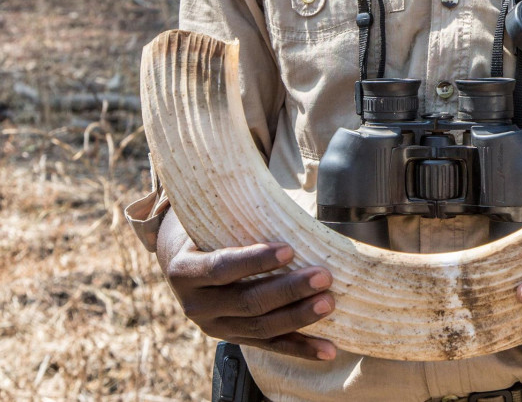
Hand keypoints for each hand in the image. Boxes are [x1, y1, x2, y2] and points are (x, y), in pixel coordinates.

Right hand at [158, 212, 336, 360]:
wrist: (179, 259)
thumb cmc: (205, 227)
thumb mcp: (208, 215)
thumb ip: (235, 208)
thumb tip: (282, 184)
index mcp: (185, 270)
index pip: (222, 268)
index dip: (255, 260)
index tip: (289, 248)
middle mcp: (196, 305)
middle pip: (247, 301)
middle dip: (289, 290)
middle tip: (324, 275)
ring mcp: (215, 327)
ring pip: (260, 327)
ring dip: (298, 317)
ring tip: (329, 303)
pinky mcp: (233, 338)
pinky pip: (269, 346)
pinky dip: (300, 349)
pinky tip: (328, 350)